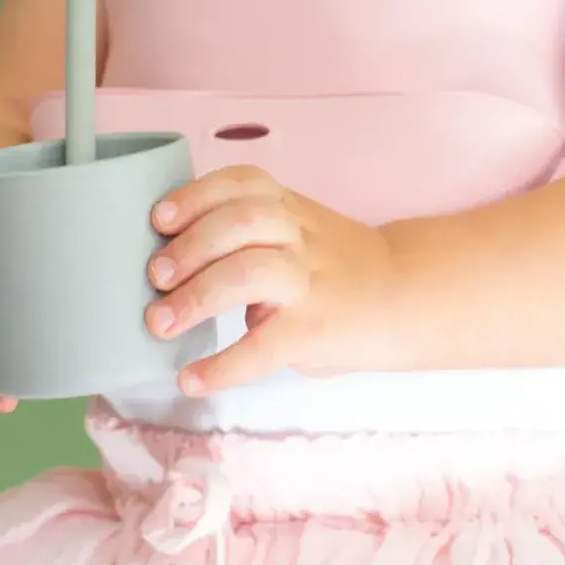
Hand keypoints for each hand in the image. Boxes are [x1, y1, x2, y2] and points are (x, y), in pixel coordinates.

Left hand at [146, 167, 398, 395]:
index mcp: (292, 212)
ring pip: (248, 272)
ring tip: (161, 322)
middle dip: (188, 246)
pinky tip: (193, 379)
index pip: (243, 184)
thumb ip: (252, 240)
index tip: (159, 218)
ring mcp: (309, 285)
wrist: (408, 298)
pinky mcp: (314, 332)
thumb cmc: (340, 271)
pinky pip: (262, 348)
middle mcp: (300, 241)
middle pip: (240, 223)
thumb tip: (172, 271)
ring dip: (196, 296)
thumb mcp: (303, 234)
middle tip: (156, 276)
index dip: (196, 196)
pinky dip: (222, 367)